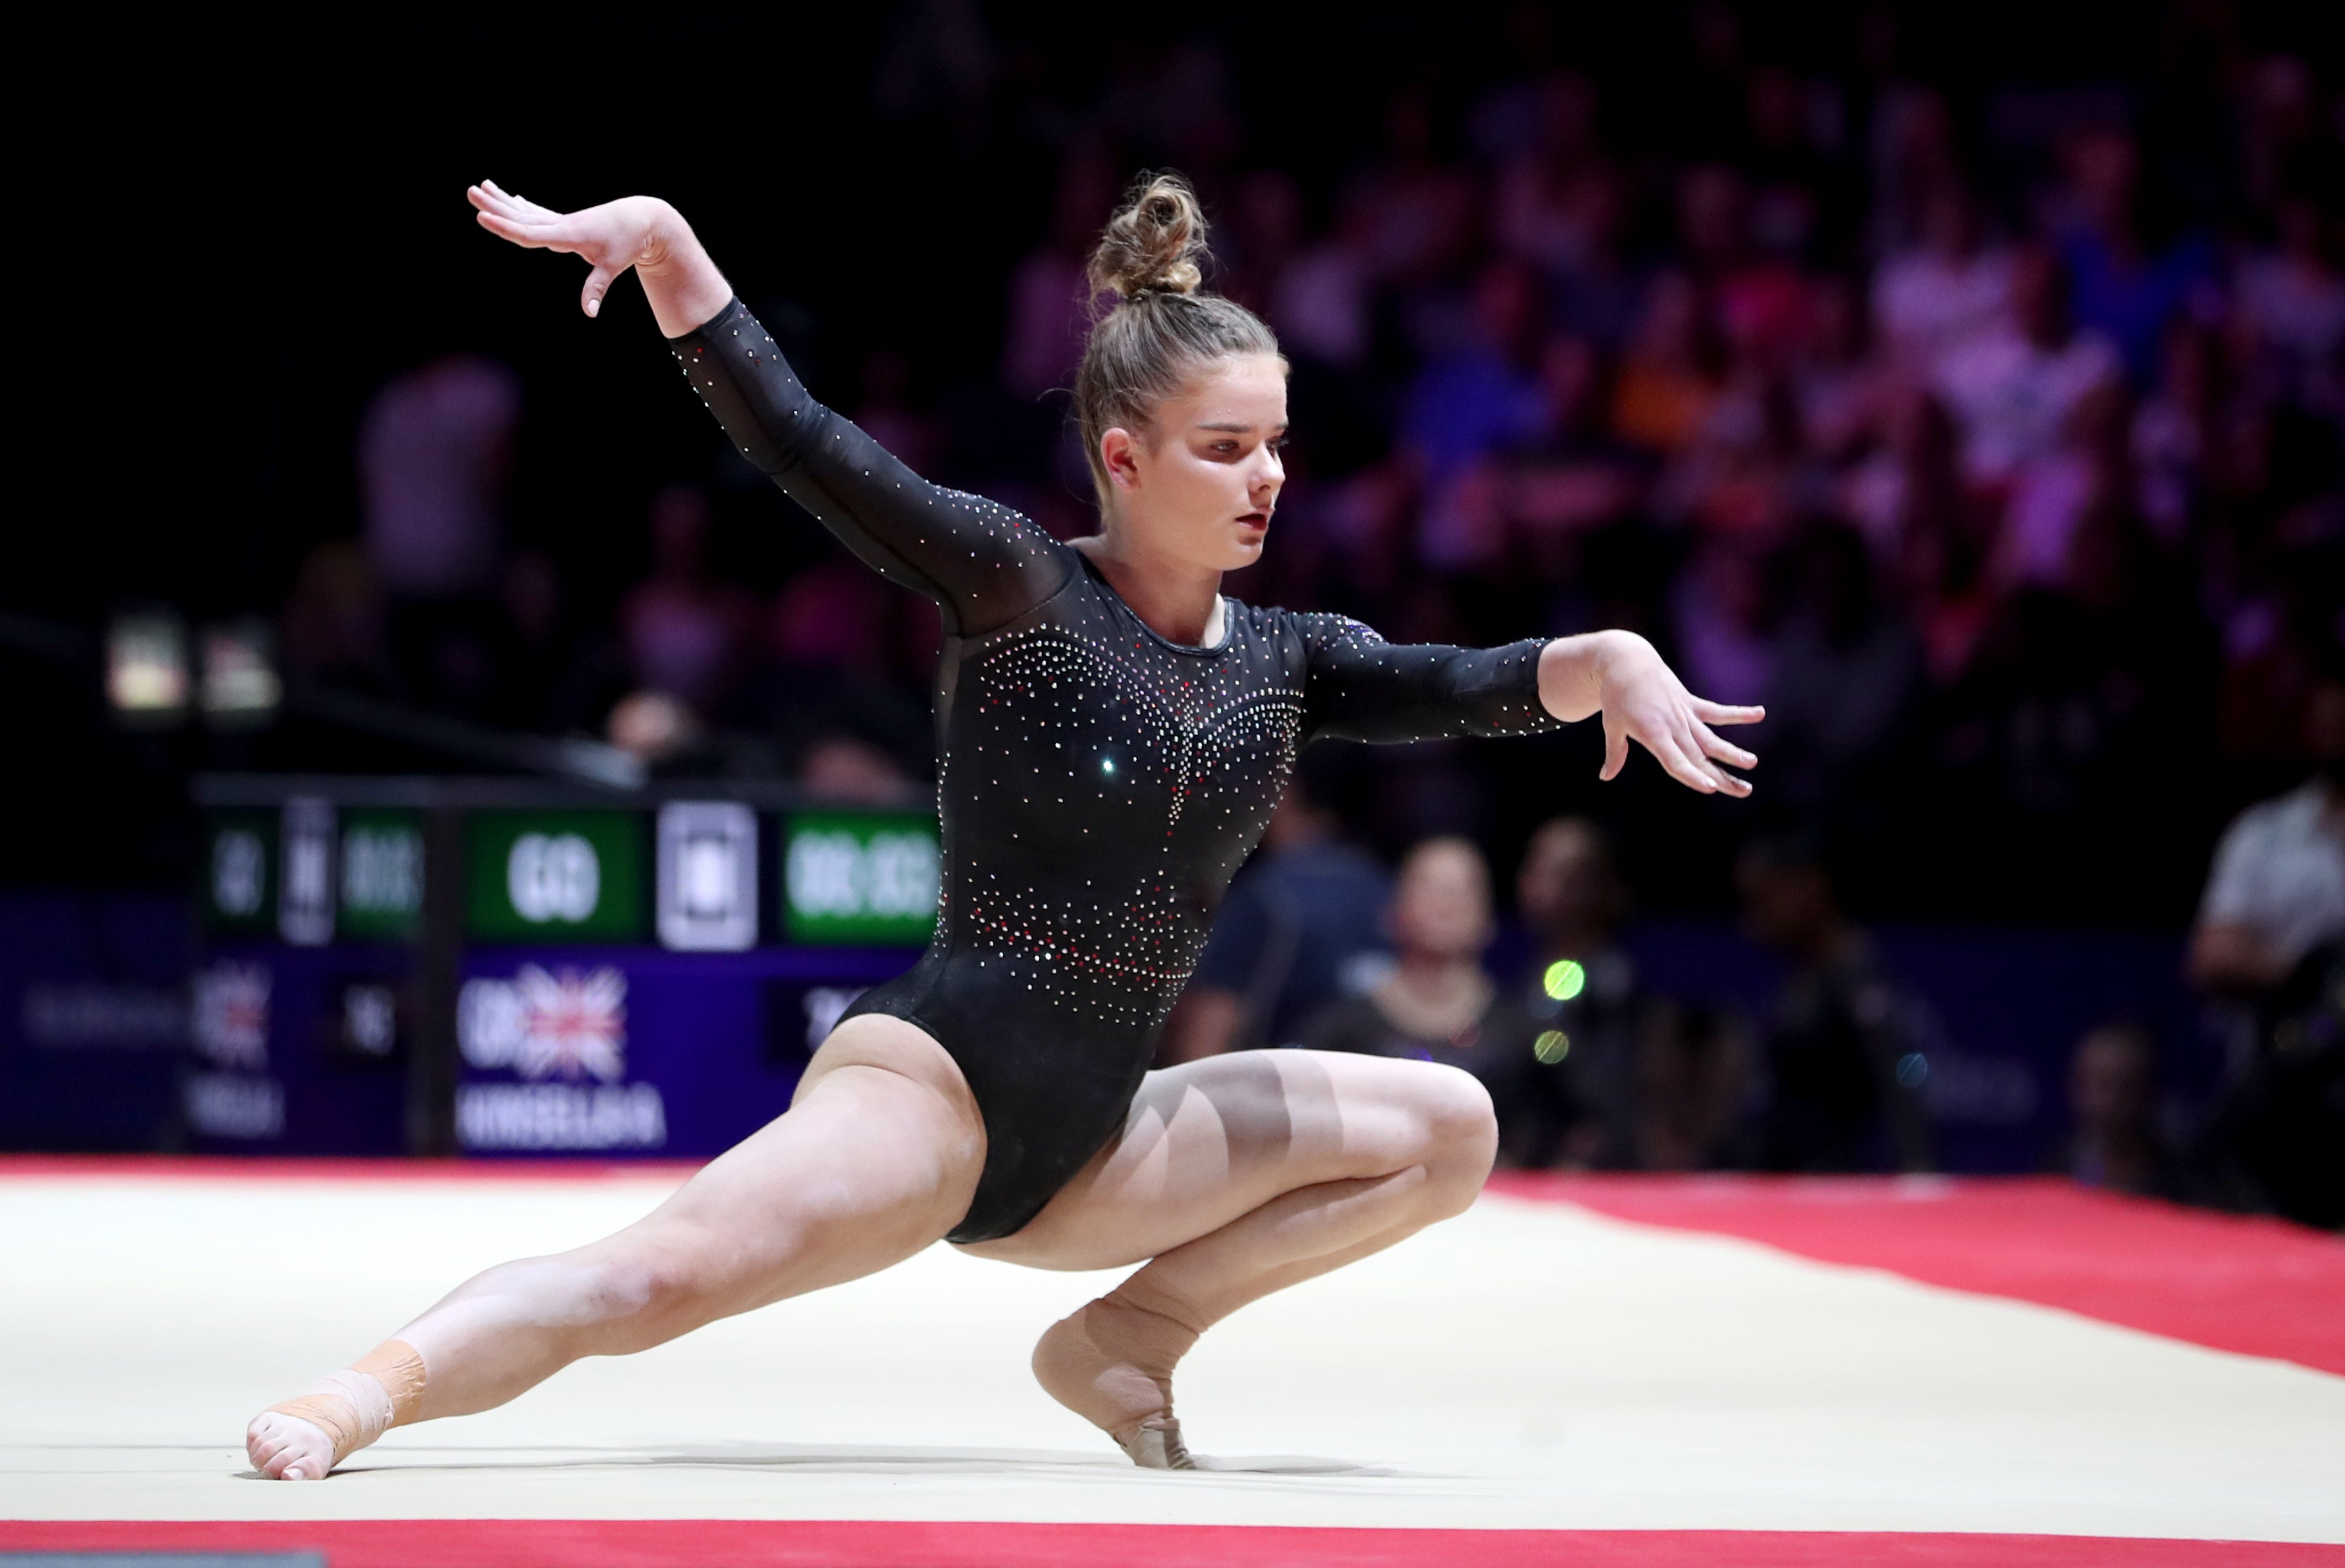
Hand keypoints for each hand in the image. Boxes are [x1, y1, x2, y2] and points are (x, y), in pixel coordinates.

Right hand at [467, 182, 668, 317]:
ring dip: (503, 201)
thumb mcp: (614, 266)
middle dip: (494, 207)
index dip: (505, 227)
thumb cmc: (628, 243)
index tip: (483, 217)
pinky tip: (512, 197)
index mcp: (567, 234)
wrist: (644, 219)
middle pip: (520, 217)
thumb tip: (590, 313)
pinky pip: (539, 214)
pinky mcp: (568, 222)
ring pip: (526, 211)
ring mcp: (563, 221)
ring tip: (481, 186)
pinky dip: (523, 207)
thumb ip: (596, 288)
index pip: (529, 233)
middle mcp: (561, 225)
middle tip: (470, 191)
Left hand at [1540, 632, 1760, 796]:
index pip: (1675, 761)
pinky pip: (1718, 711)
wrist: (1627, 661)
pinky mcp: (1692, 703)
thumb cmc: (1616, 696)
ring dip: (1733, 752)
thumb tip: (1604, 777)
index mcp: (1653, 733)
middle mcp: (1674, 726)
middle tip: (1745, 791)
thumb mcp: (1612, 725)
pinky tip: (1760, 713)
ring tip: (1753, 762)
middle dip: (1723, 776)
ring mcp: (1685, 714)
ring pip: (1713, 739)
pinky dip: (1738, 713)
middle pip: (1701, 757)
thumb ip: (1615, 753)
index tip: (1709, 787)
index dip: (1692, 775)